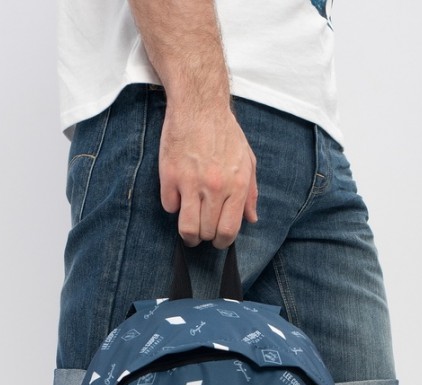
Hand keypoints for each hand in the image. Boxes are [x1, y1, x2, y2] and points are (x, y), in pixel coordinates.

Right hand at [158, 104, 257, 248]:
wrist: (199, 105)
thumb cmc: (225, 132)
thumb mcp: (247, 160)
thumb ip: (250, 192)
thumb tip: (251, 219)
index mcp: (236, 184)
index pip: (228, 230)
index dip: (222, 242)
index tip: (217, 240)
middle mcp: (215, 186)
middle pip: (206, 233)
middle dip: (204, 237)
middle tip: (202, 231)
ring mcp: (191, 182)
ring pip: (187, 228)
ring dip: (188, 234)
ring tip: (189, 229)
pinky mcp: (169, 176)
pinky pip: (169, 207)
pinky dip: (173, 205)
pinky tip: (178, 195)